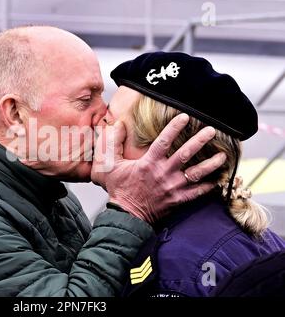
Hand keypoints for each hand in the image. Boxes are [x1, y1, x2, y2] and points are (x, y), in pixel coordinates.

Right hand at [91, 113, 226, 223]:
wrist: (126, 215)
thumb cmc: (119, 189)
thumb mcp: (110, 165)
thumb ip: (114, 143)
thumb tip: (118, 124)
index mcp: (148, 163)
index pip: (163, 141)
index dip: (174, 127)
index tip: (185, 117)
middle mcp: (163, 173)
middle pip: (185, 154)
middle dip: (200, 141)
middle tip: (212, 130)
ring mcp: (172, 187)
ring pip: (196, 173)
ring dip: (211, 164)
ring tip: (223, 156)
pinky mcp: (177, 200)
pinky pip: (197, 193)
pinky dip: (209, 186)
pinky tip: (218, 180)